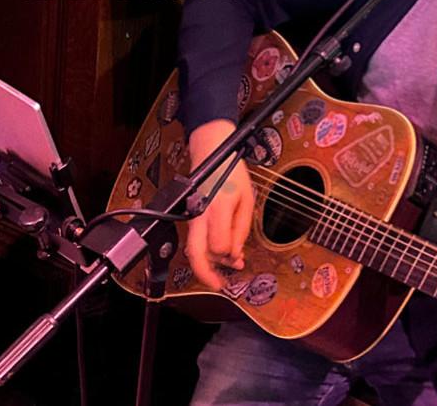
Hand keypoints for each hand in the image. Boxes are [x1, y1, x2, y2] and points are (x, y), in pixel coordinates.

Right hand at [184, 119, 254, 289]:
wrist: (210, 151)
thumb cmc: (231, 173)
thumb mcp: (246, 200)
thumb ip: (241, 230)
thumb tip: (234, 255)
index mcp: (218, 208)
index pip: (220, 246)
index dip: (230, 255)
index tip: (238, 256)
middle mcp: (200, 214)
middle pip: (195, 253)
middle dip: (206, 275)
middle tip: (220, 285)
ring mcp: (191, 216)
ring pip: (193, 249)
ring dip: (207, 264)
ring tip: (222, 272)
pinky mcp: (189, 217)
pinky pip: (194, 240)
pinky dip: (204, 252)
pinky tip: (217, 255)